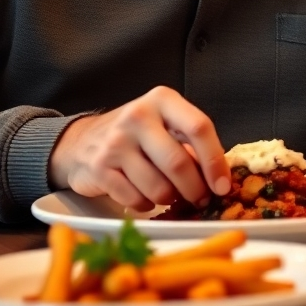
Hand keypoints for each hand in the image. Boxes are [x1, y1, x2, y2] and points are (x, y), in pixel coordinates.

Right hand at [48, 86, 231, 210]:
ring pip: (158, 187)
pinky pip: (135, 199)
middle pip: (178, 163)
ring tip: (171, 196)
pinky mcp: (100, 168)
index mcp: (163, 100)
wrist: (82, 141)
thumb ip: (190, 143)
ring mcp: (116, 142)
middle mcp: (139, 116)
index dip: (215, 160)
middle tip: (201, 200)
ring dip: (170, 199)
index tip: (223, 185)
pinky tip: (146, 197)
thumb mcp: (165, 125)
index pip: (199, 128)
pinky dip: (147, 205)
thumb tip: (217, 178)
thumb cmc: (137, 134)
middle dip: (195, 189)